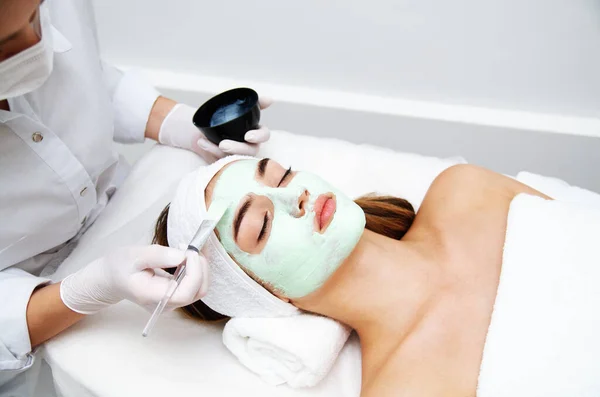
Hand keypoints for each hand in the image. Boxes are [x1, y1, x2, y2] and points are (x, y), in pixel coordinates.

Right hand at [59, 245, 208, 313]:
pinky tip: (189, 255)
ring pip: (199, 288)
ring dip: (200, 267)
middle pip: (197, 291)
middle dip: (201, 267)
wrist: (111, 278)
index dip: (195, 273)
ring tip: (188, 249)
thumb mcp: (134, 255)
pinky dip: (197, 268)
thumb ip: (158, 256)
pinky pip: (194, 284)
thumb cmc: (119, 266)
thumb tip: (183, 256)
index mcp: (152, 297)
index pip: (185, 294)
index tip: (190, 252)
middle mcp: (165, 304)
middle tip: (191, 247)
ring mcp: (172, 302)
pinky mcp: (176, 295)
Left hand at [157, 98, 272, 161]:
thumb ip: (255, 102)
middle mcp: (249, 146)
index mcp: (255, 133)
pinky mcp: (225, 161)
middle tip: (223, 144)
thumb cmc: (227, 114)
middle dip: (237, 148)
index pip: (264, 135)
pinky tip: (201, 142)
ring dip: (217, 151)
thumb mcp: (239, 106)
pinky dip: (209, 150)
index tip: (248, 135)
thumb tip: (271, 100)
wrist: (208, 123)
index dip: (258, 137)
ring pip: (233, 157)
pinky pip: (219, 160)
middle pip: (250, 151)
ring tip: (204, 141)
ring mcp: (237, 155)